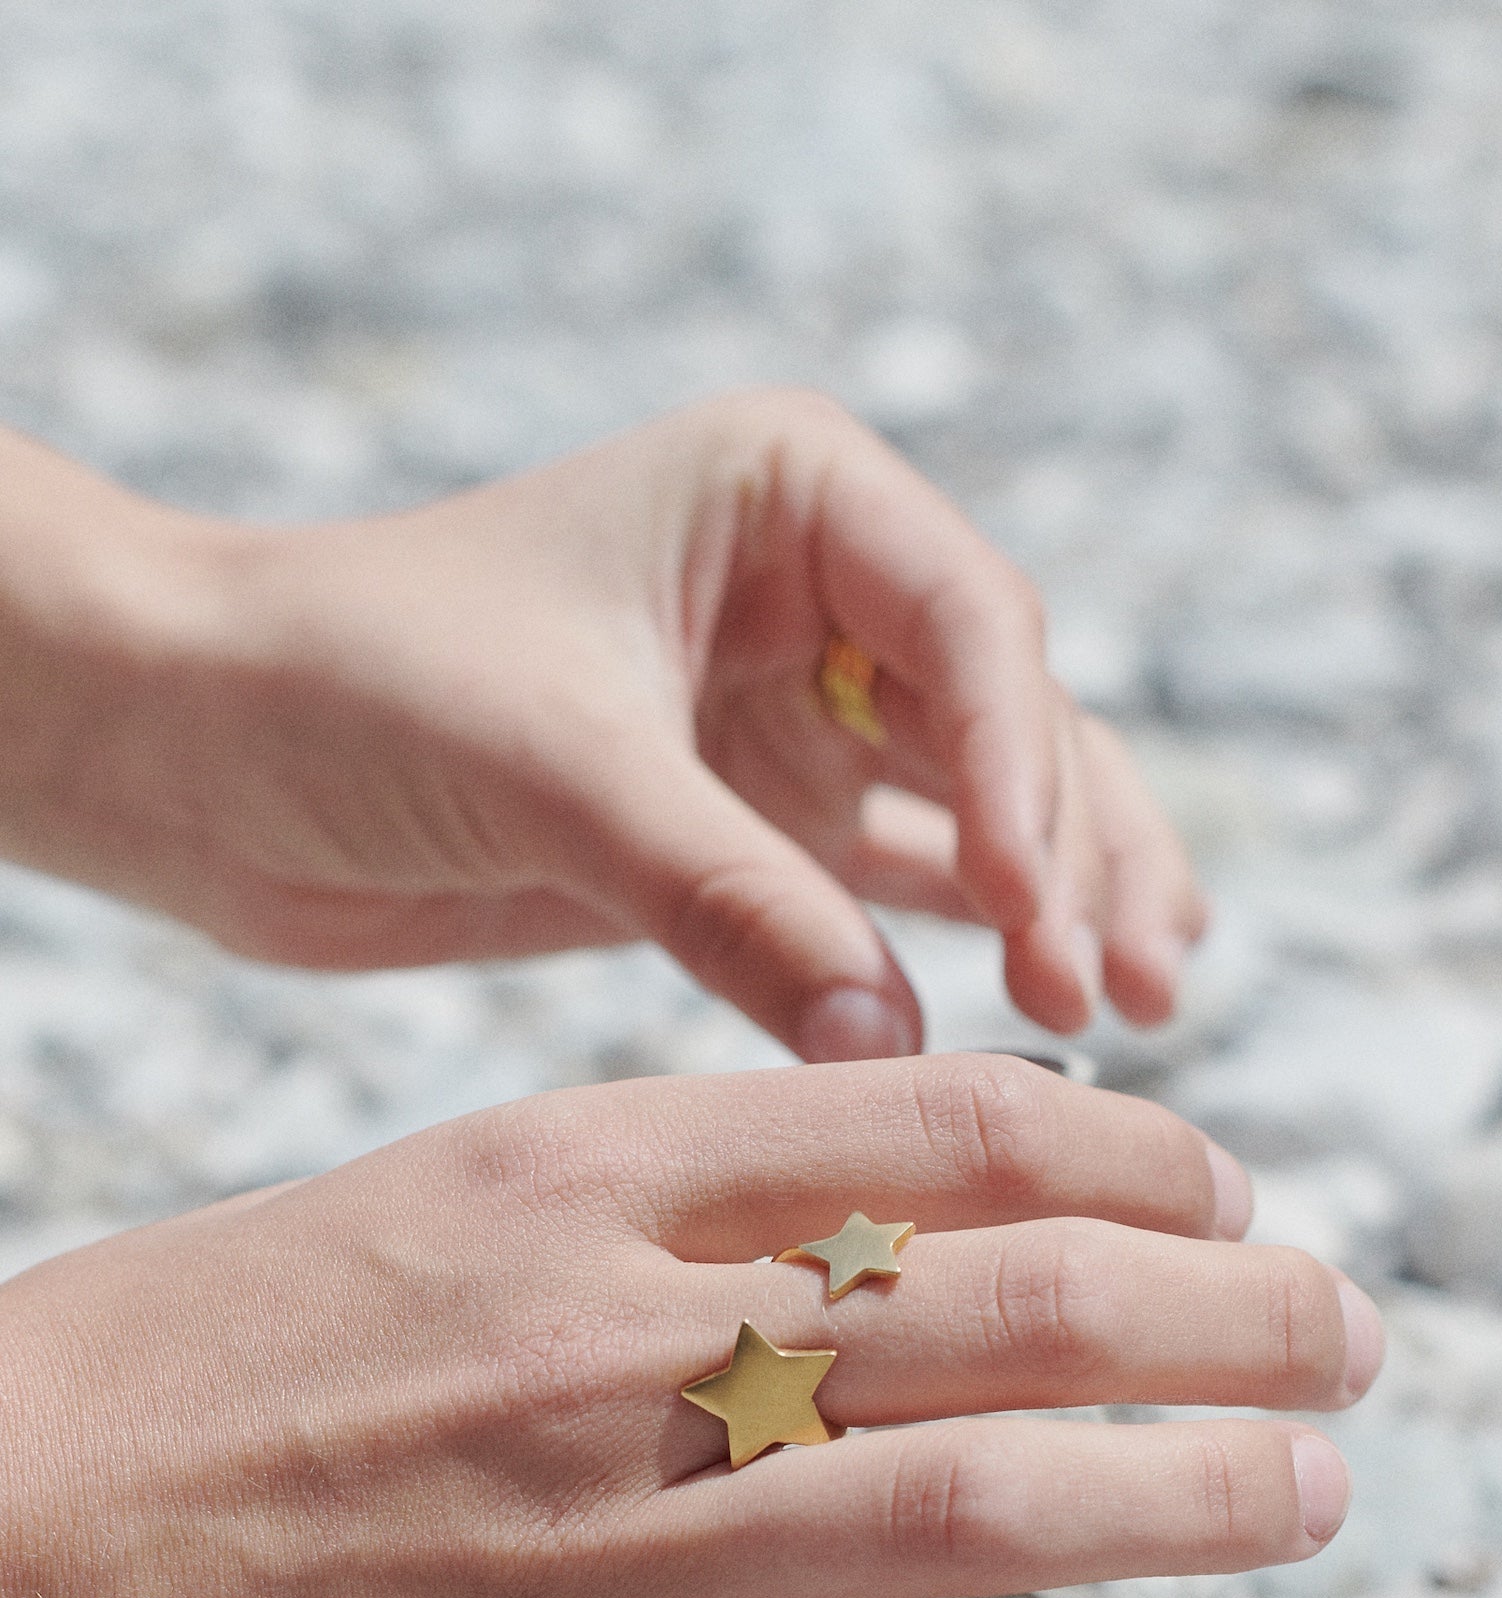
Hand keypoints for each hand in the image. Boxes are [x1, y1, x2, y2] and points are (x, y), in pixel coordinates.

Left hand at [0, 394, 1202, 1049]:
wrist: (206, 750)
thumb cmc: (352, 682)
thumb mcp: (559, 771)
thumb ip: (731, 899)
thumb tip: (895, 1044)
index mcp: (785, 495)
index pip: (968, 625)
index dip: (1026, 773)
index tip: (1040, 915)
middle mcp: (811, 595)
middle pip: (1009, 717)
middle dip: (1070, 851)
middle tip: (1117, 993)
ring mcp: (788, 714)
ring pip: (981, 801)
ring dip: (1062, 893)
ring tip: (1143, 999)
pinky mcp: (752, 824)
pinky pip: (898, 880)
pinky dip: (972, 936)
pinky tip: (1057, 995)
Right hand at [0, 1058, 1375, 1597]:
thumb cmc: (204, 1359)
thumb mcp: (440, 1202)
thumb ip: (662, 1209)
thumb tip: (892, 1229)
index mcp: (572, 1180)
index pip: (933, 1124)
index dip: (1131, 1146)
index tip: (1222, 1183)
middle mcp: (601, 1347)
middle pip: (1001, 1307)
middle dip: (1223, 1310)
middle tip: (1345, 1336)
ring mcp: (569, 1558)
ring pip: (954, 1516)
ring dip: (1170, 1505)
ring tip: (1295, 1493)